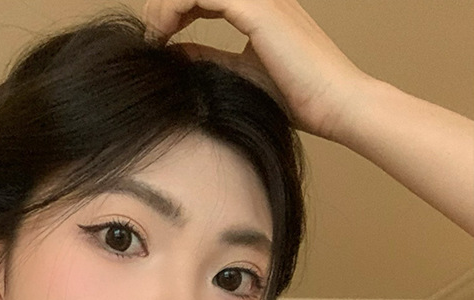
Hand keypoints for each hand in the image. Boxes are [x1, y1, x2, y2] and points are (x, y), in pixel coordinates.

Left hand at [142, 0, 368, 140]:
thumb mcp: (240, 74)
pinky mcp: (258, 7)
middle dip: (163, 3)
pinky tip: (161, 35)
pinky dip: (172, 8)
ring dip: (164, 5)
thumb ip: (209, 59)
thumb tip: (173, 55)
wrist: (336, 104)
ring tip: (151, 36)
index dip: (173, 9)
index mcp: (259, 5)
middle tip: (148, 36)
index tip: (154, 41)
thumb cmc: (298, 97)